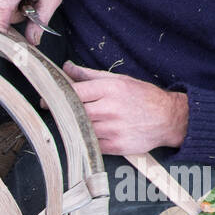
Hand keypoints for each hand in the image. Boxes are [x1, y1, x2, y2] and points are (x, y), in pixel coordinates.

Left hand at [62, 61, 189, 154]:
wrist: (168, 118)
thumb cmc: (142, 97)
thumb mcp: (118, 80)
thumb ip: (89, 75)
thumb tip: (67, 67)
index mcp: (110, 89)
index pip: (75, 92)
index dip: (57, 96)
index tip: (46, 99)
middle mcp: (110, 109)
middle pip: (75, 112)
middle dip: (62, 113)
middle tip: (53, 113)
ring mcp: (113, 129)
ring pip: (81, 129)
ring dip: (73, 127)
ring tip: (69, 124)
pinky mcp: (116, 146)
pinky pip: (91, 144)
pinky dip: (86, 140)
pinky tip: (85, 136)